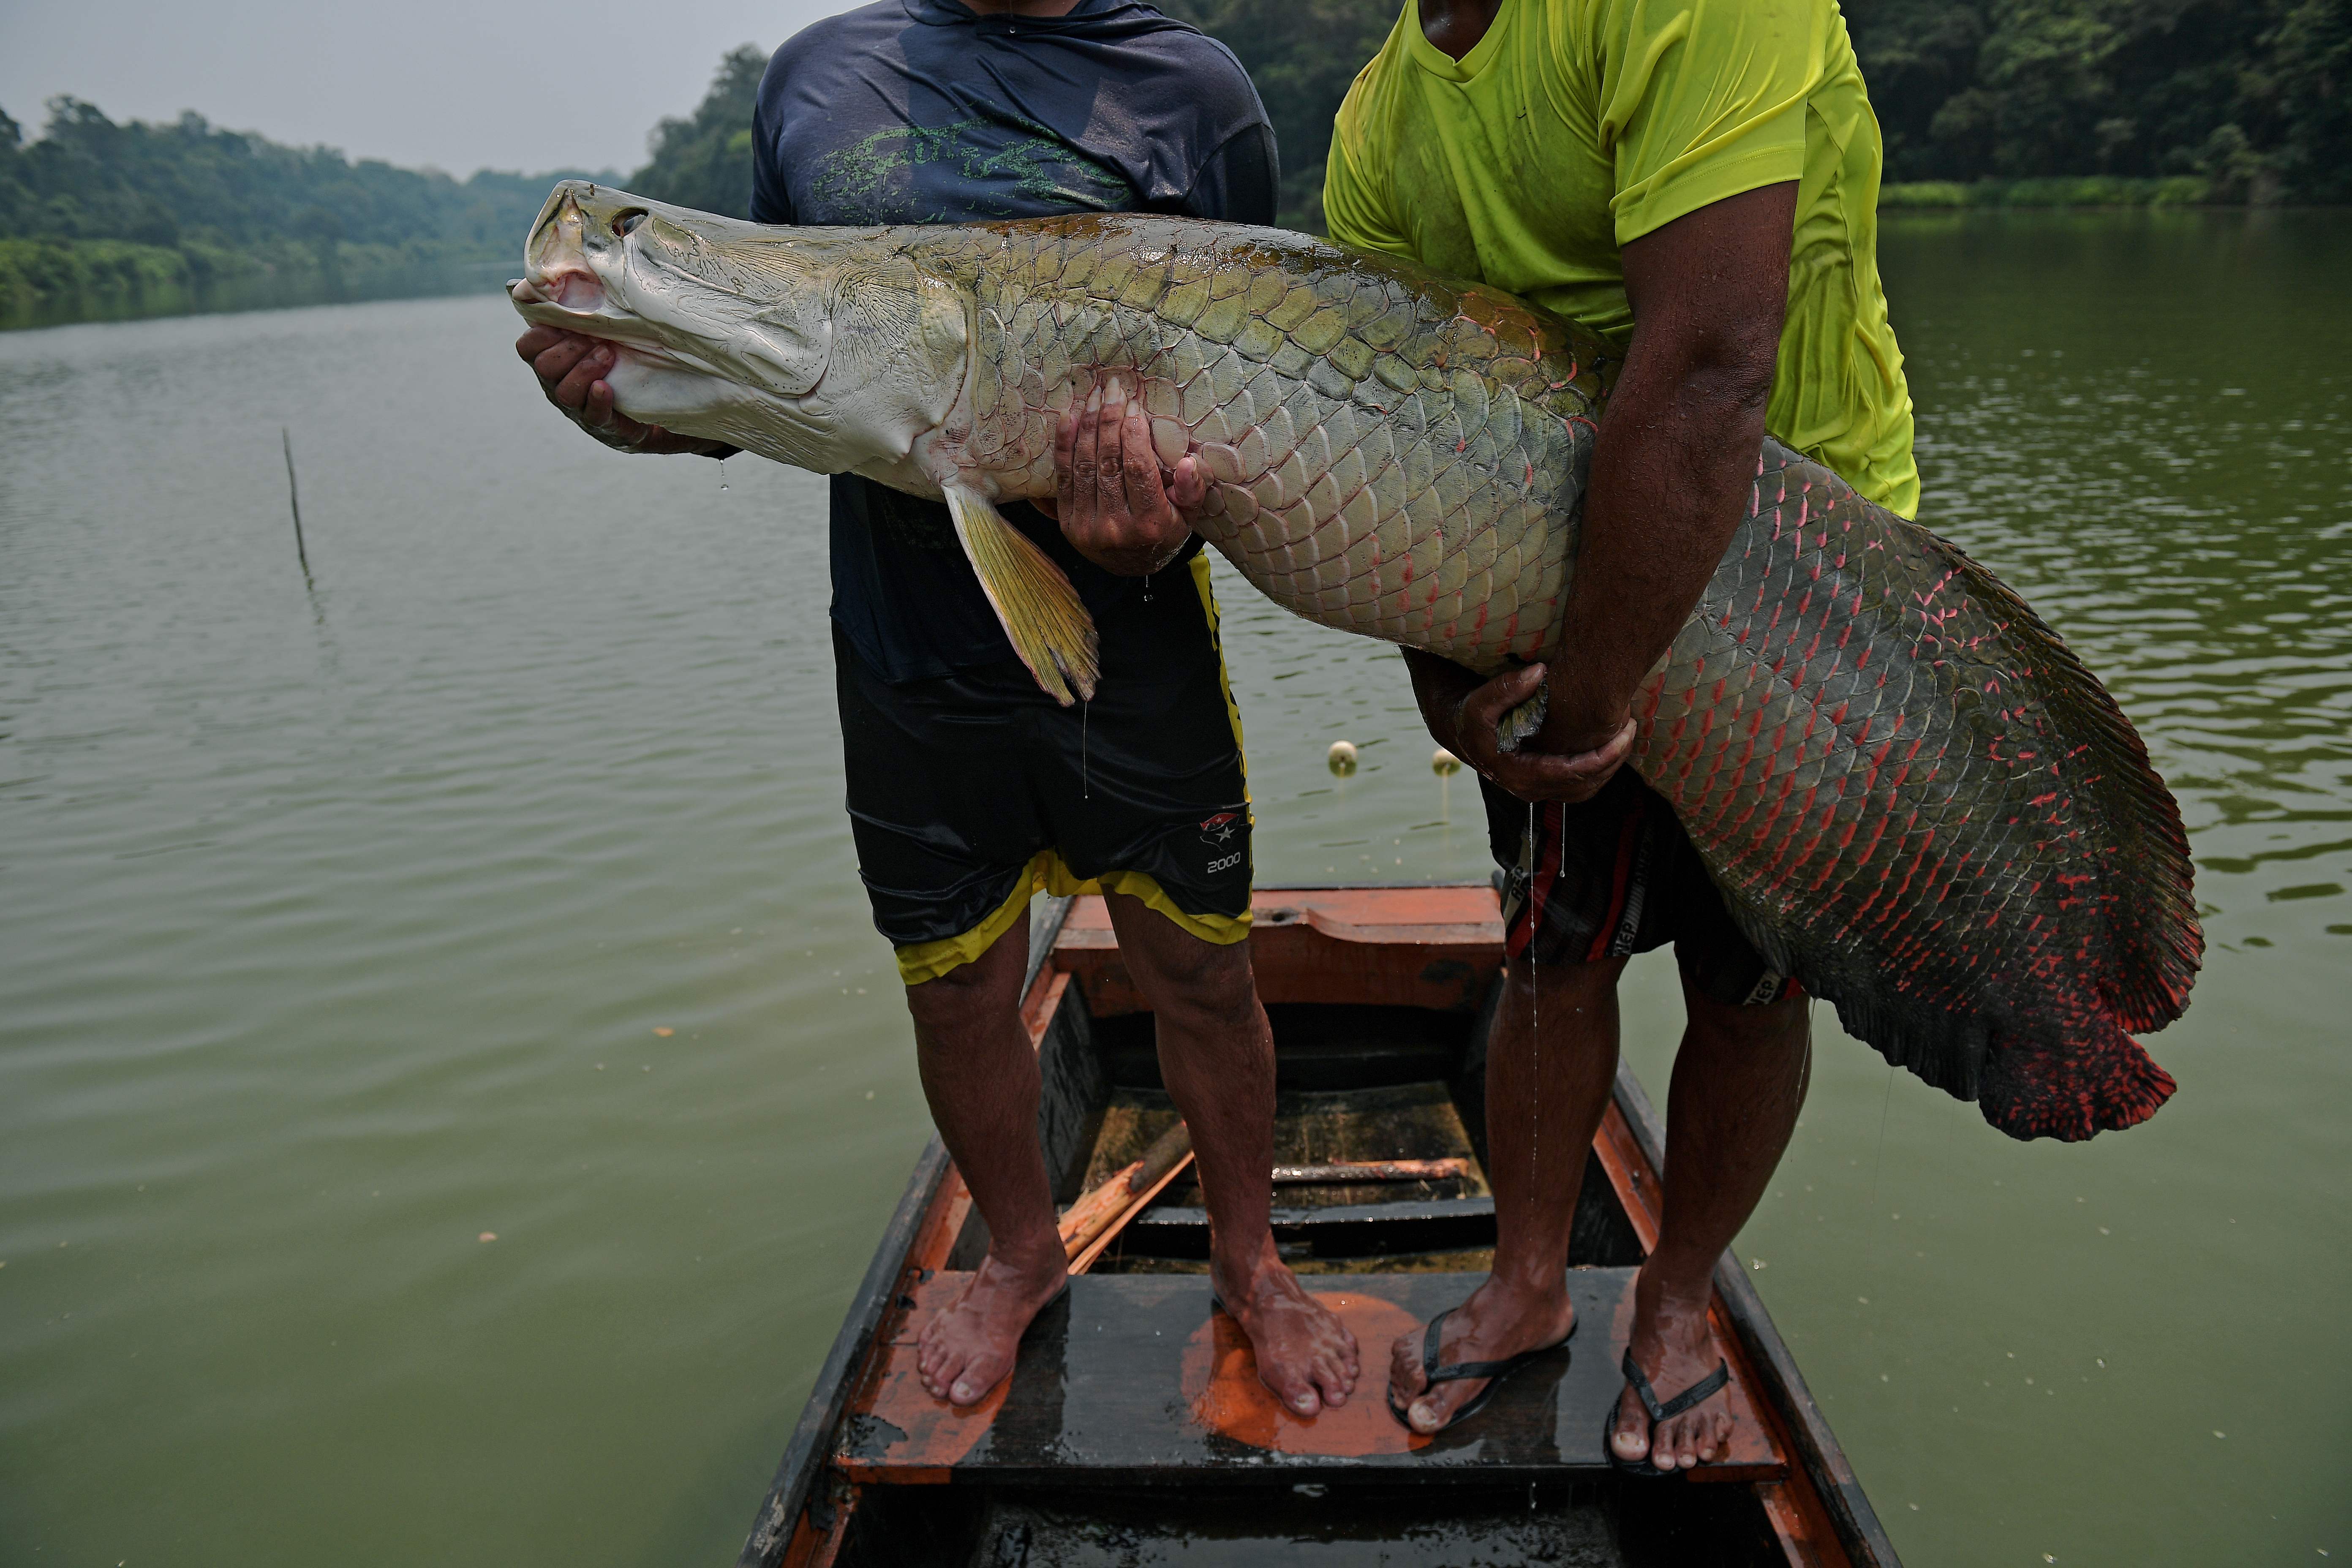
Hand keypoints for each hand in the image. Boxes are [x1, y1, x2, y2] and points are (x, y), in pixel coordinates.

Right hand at [514, 324, 726, 455]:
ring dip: (584, 369)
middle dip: (568, 349)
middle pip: (543, 368)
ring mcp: (578, 408)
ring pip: (564, 392)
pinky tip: (606, 387)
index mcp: (552, 358)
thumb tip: (580, 261)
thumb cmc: (623, 355)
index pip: (527, 346)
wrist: (652, 401)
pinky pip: (592, 415)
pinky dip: (597, 400)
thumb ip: (585, 304)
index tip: (565, 320)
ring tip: (607, 355)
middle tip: (595, 339)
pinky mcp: (603, 425)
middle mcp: (558, 384)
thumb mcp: (602, 328)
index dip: (540, 333)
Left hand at [1045, 375, 1203, 575]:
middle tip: (1113, 389)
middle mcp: (1114, 527)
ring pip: (1084, 464)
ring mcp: (1086, 526)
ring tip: (1094, 396)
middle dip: (1109, 419)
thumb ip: (1192, 490)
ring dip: (1088, 425)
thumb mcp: (1188, 516)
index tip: (1135, 406)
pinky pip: (1062, 476)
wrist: (1130, 566)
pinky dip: (1064, 444)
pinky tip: (1069, 417)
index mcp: (1149, 524)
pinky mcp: (1066, 522)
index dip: (1134, 433)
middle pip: (1109, 461)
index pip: (1138, 469)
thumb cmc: (1164, 531)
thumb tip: (1188, 462)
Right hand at [1446, 662, 1636, 804]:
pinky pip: (1580, 784)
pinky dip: (1599, 767)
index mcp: (1519, 774)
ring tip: (1626, 735)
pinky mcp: (1545, 783)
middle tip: (1631, 727)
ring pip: (1586, 788)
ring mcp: (1539, 789)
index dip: (1604, 756)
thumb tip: (1540, 672)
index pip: (1573, 773)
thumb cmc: (1472, 715)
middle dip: (1613, 759)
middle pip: (1586, 785)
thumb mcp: (1481, 700)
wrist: (1463, 732)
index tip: (1624, 733)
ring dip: (1610, 765)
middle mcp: (1530, 789)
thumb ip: (1507, 688)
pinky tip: (1610, 743)